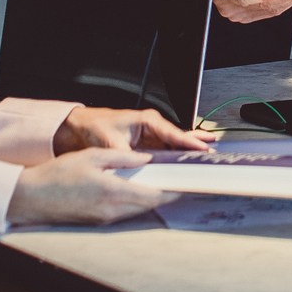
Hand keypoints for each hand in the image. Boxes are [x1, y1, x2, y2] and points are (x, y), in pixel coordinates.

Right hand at [6, 147, 174, 225]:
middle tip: (176, 181)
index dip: (173, 190)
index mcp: (113, 192)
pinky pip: (124, 213)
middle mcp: (111, 210)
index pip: (154, 195)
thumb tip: (146, 159)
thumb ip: (123, 158)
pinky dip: (134, 203)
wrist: (30, 198)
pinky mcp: (97, 222)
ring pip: (138, 211)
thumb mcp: (93, 156)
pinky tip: (134, 190)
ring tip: (158, 184)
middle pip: (149, 205)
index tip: (185, 183)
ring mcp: (104, 219)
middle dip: (164, 194)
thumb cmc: (56, 176)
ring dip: (149, 199)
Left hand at [52, 105, 211, 155]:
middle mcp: (152, 128)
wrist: (79, 128)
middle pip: (178, 139)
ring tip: (207, 157)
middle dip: (195, 145)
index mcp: (147, 121)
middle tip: (212, 153)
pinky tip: (187, 163)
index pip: (173, 133)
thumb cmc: (94, 127)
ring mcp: (150, 138)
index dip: (188, 142)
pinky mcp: (146, 148)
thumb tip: (137, 170)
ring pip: (175, 146)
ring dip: (188, 152)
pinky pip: (166, 154)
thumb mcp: (110, 142)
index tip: (201, 148)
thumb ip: (126, 157)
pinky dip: (176, 158)